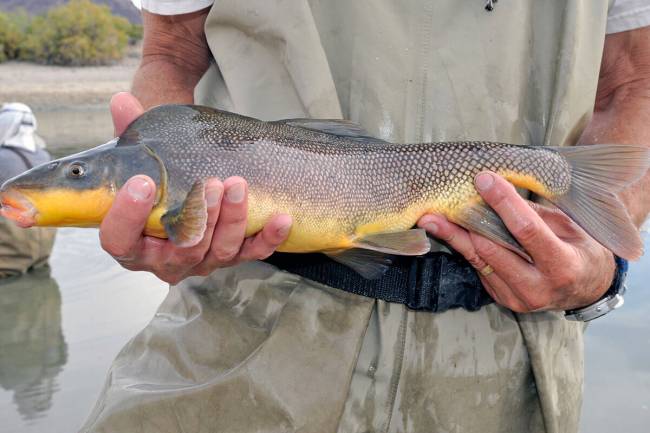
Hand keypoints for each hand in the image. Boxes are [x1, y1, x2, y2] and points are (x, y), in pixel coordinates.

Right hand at [99, 92, 291, 283]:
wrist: (183, 196)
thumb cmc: (157, 181)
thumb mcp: (140, 159)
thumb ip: (128, 133)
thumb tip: (122, 102)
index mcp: (131, 242)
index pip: (119, 239)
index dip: (128, 216)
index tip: (143, 183)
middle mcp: (164, 260)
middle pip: (181, 249)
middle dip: (201, 216)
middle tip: (212, 183)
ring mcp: (201, 261)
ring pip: (218, 251)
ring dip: (232, 220)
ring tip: (238, 186)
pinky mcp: (231, 257)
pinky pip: (252, 253)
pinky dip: (268, 238)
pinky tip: (281, 219)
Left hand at [418, 172, 615, 312]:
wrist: (586, 289)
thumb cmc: (579, 249)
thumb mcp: (568, 226)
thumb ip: (533, 213)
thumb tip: (499, 186)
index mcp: (562, 266)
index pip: (525, 229)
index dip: (503, 203)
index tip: (484, 179)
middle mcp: (538, 287)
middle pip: (491, 249)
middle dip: (465, 223)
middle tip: (440, 202)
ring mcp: (518, 298)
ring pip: (478, 260)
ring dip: (455, 236)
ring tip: (431, 218)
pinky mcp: (503, 299)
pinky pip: (478, 269)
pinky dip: (465, 248)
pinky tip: (449, 232)